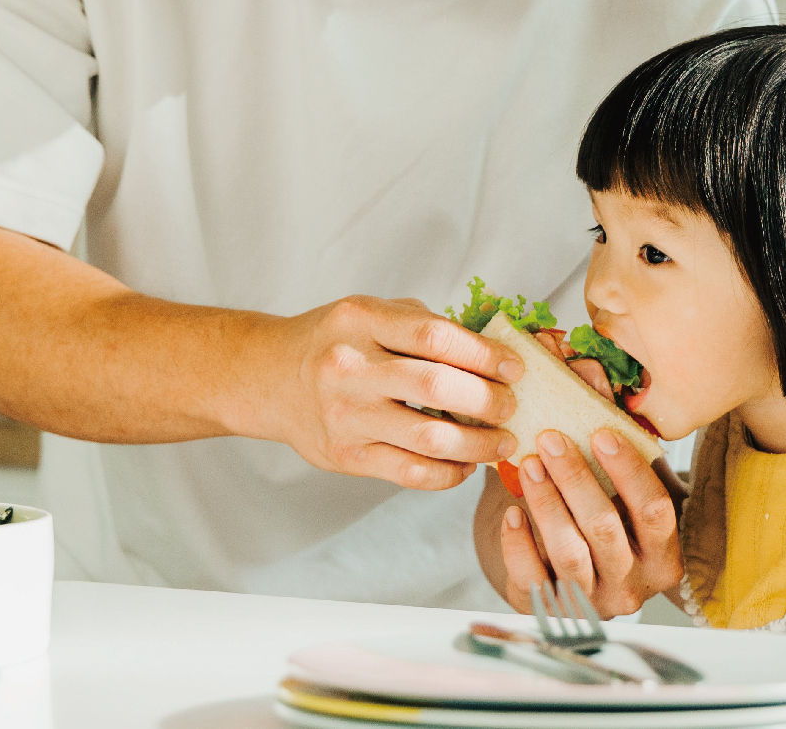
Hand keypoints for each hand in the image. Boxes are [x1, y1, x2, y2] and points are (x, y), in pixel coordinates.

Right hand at [256, 294, 522, 490]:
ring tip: (501, 441)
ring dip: (479, 444)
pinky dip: (449, 473)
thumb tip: (496, 350)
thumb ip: (425, 325)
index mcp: (360, 320)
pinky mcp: (346, 456)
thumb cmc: (335, 341)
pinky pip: (411, 473)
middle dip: (489, 399)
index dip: (484, 354)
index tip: (514, 368)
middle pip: (437, 386)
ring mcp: (345, 415)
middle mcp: (349, 367)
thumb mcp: (371, 313)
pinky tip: (466, 464)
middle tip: (511, 405)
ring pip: (430, 437)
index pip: (435, 336)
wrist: (271, 378)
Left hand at [497, 427, 683, 617]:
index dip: (629, 470)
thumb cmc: (603, 521)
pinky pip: (533, 578)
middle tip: (549, 439)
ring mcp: (594, 603)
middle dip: (576, 479)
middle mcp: (634, 587)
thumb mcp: (619, 489)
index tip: (600, 433)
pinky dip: (519, 545)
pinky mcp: (552, 610)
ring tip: (528, 464)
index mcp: (663, 556)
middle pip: (606, 528)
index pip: (655, 510)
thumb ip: (610, 435)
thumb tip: (590, 372)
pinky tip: (511, 513)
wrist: (567, 576)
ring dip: (547, 503)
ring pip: (569, 552)